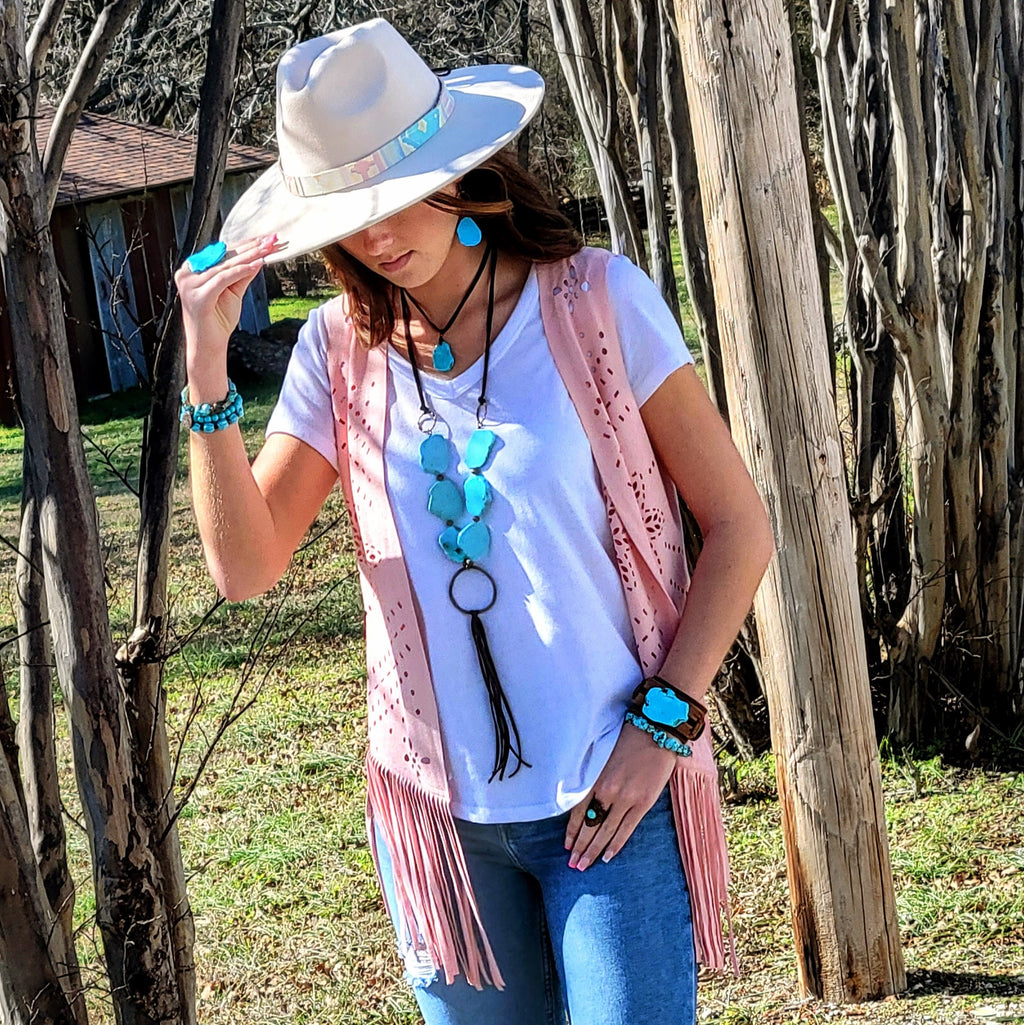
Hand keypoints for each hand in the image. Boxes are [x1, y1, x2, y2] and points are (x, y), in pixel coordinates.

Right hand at [175, 234, 284, 388]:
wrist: (208, 347)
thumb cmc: (218, 321)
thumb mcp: (233, 292)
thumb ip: (242, 274)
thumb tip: (258, 256)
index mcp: (193, 270)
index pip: (223, 253)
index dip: (245, 245)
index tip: (266, 238)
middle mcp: (187, 273)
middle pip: (224, 256)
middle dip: (250, 247)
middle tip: (271, 239)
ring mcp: (190, 284)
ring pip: (225, 265)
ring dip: (249, 256)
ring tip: (267, 249)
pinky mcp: (198, 296)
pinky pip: (223, 279)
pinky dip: (241, 271)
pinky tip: (257, 264)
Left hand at [564, 720, 677, 870]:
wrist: (655, 731)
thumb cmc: (627, 739)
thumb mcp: (603, 756)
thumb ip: (594, 779)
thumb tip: (584, 801)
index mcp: (596, 779)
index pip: (578, 812)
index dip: (572, 831)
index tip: (567, 846)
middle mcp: (608, 791)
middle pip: (590, 826)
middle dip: (580, 847)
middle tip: (573, 864)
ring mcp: (626, 799)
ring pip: (605, 832)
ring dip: (594, 851)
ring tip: (584, 866)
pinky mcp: (643, 803)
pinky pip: (626, 830)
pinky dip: (615, 845)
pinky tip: (606, 857)